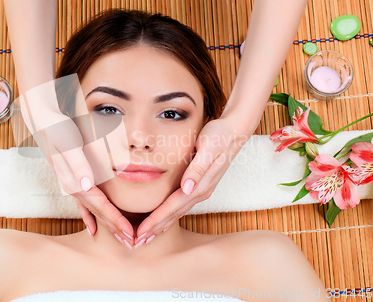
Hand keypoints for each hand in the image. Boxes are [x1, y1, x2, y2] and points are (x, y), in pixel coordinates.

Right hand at [16, 98, 135, 246]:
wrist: (42, 120)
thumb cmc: (57, 129)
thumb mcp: (69, 143)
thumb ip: (78, 164)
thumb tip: (87, 185)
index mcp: (74, 181)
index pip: (100, 206)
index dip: (116, 221)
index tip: (130, 234)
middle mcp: (72, 187)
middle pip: (98, 213)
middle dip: (115, 229)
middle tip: (132, 244)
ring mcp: (71, 185)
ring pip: (93, 211)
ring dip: (107, 225)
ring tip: (121, 238)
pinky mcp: (72, 180)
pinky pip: (83, 205)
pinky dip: (89, 218)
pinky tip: (93, 229)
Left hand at [134, 115, 251, 246]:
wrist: (235, 130)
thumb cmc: (219, 136)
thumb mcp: (208, 148)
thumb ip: (198, 168)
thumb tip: (187, 188)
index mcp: (200, 185)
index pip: (173, 207)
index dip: (156, 220)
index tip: (141, 232)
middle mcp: (200, 191)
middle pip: (174, 215)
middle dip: (155, 229)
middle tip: (137, 243)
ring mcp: (201, 189)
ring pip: (177, 212)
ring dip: (161, 226)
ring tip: (147, 237)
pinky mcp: (199, 185)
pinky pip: (181, 205)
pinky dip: (170, 216)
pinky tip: (163, 221)